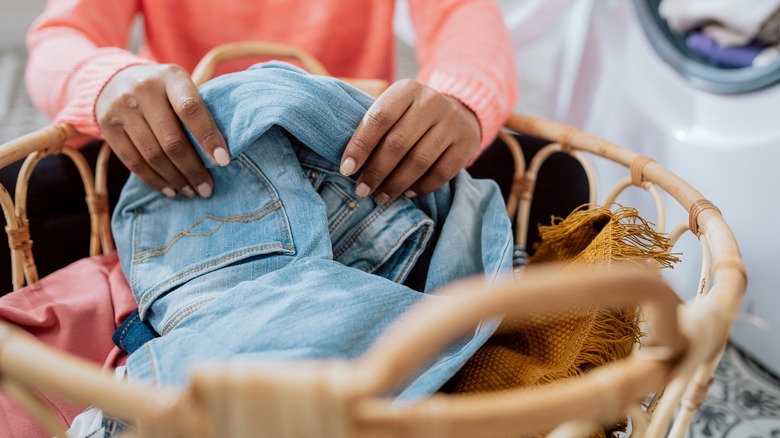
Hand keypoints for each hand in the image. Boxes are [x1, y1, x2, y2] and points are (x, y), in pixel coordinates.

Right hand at [96, 64, 229, 197]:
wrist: (114, 80)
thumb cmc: (162, 90)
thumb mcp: (180, 87)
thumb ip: (197, 112)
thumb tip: (219, 155)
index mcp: (171, 77)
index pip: (191, 109)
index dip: (208, 137)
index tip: (224, 161)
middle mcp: (143, 90)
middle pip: (172, 140)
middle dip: (193, 169)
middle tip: (207, 189)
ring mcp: (122, 108)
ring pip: (153, 155)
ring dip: (175, 179)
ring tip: (191, 191)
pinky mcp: (107, 127)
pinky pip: (133, 161)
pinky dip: (154, 180)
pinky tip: (170, 189)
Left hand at [339, 79, 480, 203]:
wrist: (460, 112)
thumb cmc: (413, 116)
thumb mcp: (396, 108)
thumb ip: (375, 127)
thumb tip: (348, 165)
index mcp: (407, 90)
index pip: (379, 118)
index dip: (360, 146)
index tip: (346, 169)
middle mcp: (431, 102)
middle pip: (398, 143)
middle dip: (376, 171)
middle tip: (362, 190)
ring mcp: (451, 123)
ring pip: (419, 161)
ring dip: (395, 184)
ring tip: (380, 197)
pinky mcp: (466, 143)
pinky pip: (440, 173)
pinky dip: (420, 188)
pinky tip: (406, 193)